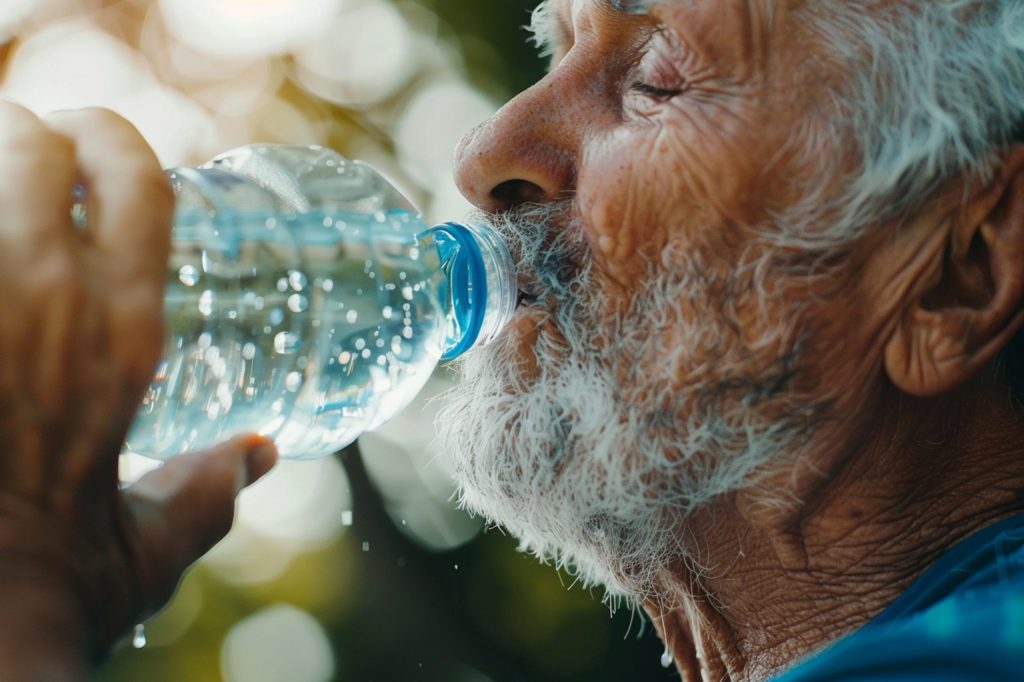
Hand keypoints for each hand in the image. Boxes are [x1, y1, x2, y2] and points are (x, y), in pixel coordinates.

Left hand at [0, 103, 277, 676]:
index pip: (133, 182)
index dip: (112, 139)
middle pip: (33, 148)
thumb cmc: (54, 579)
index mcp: (126, 333)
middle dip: (26, 134)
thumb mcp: (150, 543)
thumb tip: (259, 457)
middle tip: (23, 150)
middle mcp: (49, 295)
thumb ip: (209, 493)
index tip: (93, 133)